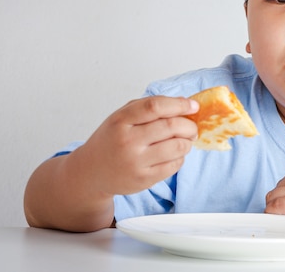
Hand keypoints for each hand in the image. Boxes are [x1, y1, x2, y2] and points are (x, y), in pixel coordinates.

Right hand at [75, 96, 198, 196]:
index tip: (193, 106)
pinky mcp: (144, 179)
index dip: (179, 104)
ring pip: (177, 146)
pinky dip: (181, 157)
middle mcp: (127, 141)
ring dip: (188, 142)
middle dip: (189, 125)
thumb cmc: (112, 139)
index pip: (155, 107)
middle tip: (192, 127)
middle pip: (171, 126)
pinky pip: (174, 165)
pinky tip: (174, 154)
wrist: (91, 172)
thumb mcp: (121, 117)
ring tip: (185, 140)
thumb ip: (148, 107)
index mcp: (121, 120)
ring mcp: (136, 162)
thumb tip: (185, 104)